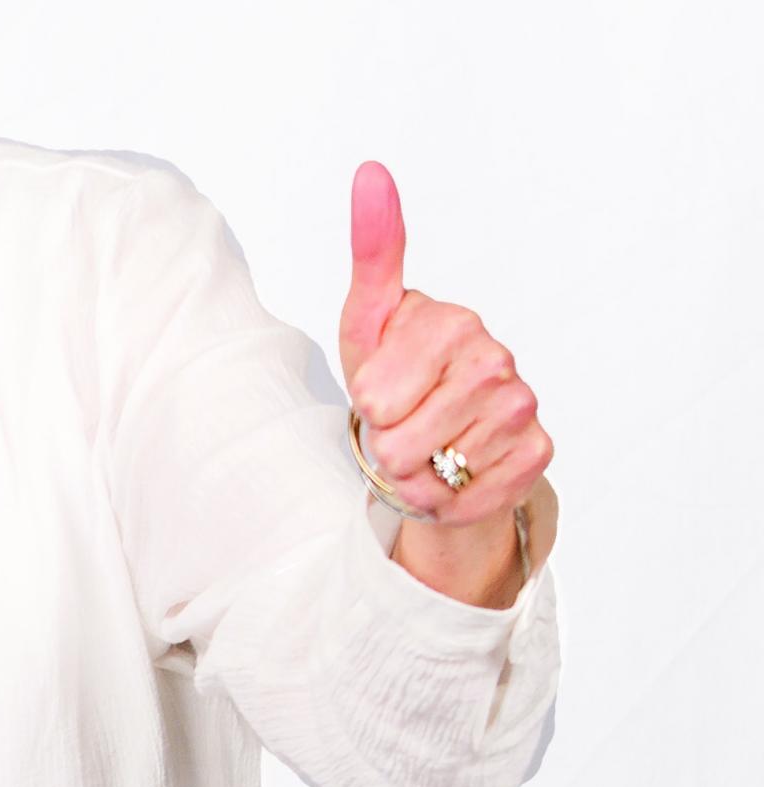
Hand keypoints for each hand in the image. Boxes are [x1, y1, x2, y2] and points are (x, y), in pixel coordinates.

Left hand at [340, 163, 552, 604]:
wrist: (442, 436)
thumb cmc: (397, 375)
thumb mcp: (370, 319)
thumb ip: (373, 252)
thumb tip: (370, 171)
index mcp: (451, 324)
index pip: (372, 399)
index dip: (366, 410)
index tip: (383, 393)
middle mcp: (496, 359)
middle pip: (396, 444)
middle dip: (387, 450)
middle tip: (403, 427)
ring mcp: (521, 407)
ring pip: (430, 478)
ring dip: (416, 478)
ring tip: (428, 451)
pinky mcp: (535, 454)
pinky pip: (466, 501)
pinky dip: (448, 501)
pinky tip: (457, 473)